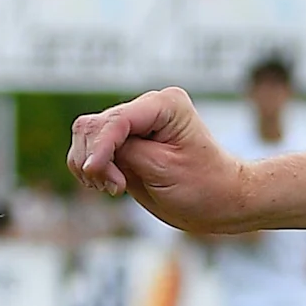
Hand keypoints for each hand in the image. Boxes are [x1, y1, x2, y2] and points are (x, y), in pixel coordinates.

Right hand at [65, 88, 251, 232]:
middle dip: (95, 160)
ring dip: (89, 165)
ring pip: (85, 134)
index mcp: (166, 105)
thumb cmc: (203, 187)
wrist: (220, 200)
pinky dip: (90, 167)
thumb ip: (124, 155)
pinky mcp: (124, 140)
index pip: (117, 121)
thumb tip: (92, 154)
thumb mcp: (163, 170)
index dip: (100, 148)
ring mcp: (134, 121)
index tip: (95, 174)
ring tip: (115, 187)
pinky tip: (111, 184)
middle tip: (117, 188)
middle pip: (94, 126)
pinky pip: (89, 147)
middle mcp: (148, 106)